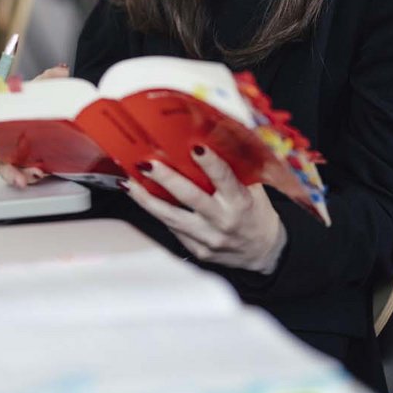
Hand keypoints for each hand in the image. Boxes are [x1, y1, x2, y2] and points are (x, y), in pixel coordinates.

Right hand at [0, 64, 67, 184]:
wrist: (63, 119)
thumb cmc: (40, 103)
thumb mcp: (42, 88)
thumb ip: (47, 80)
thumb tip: (59, 71)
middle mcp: (0, 140)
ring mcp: (14, 154)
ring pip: (5, 168)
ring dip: (10, 174)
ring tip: (22, 177)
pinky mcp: (28, 165)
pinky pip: (24, 174)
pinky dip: (28, 175)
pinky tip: (37, 172)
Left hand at [127, 148, 285, 272]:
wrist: (263, 252)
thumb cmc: (256, 213)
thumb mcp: (254, 189)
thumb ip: (234, 170)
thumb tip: (209, 140)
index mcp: (240, 201)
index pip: (224, 178)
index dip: (210, 163)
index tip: (195, 147)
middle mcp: (223, 221)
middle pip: (190, 198)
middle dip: (166, 179)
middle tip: (147, 164)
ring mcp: (208, 238)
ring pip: (171, 218)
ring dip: (147, 199)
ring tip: (129, 184)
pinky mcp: (197, 250)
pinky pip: (173, 230)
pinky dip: (157, 214)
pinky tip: (143, 200)